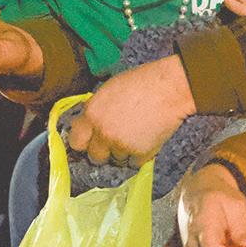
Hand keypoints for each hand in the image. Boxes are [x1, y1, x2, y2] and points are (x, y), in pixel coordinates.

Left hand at [65, 56, 191, 164]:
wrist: (170, 89)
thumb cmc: (141, 83)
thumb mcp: (108, 90)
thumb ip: (96, 110)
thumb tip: (89, 123)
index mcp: (92, 114)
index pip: (76, 142)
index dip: (84, 142)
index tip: (90, 142)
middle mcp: (103, 132)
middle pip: (95, 156)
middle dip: (103, 151)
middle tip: (114, 142)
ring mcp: (121, 145)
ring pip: (116, 160)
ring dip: (123, 152)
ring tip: (135, 135)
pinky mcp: (140, 153)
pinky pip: (134, 163)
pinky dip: (139, 156)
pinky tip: (144, 140)